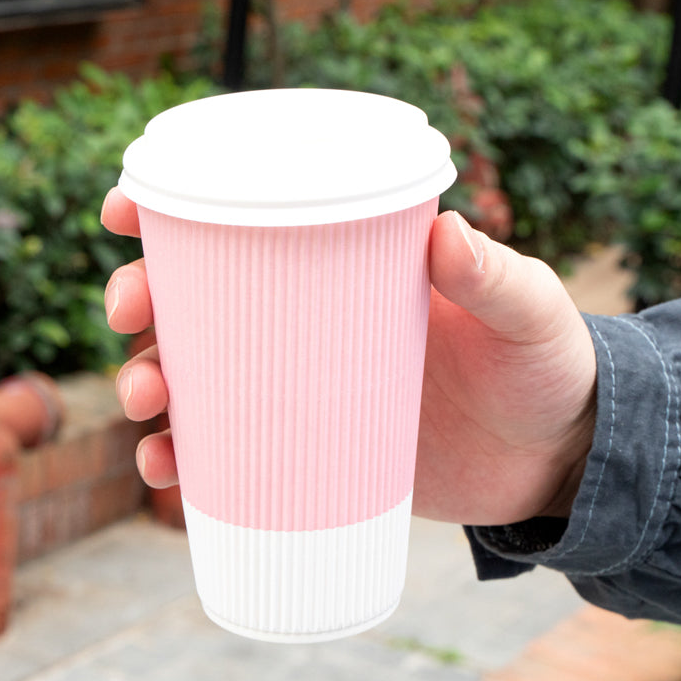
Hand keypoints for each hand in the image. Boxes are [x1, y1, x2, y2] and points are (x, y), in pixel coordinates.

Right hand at [101, 188, 596, 524]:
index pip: (249, 223)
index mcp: (349, 267)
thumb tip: (448, 232)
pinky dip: (183, 458)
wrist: (557, 460)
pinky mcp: (308, 452)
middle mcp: (312, 321)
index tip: (124, 212)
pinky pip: (225, 453)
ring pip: (195, 375)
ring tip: (145, 401)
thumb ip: (497, 277)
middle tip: (130, 314)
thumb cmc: (546, 367)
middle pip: (196, 300)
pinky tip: (165, 468)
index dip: (173, 212)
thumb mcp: (531, 313)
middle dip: (141, 298)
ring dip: (147, 380)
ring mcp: (303, 389)